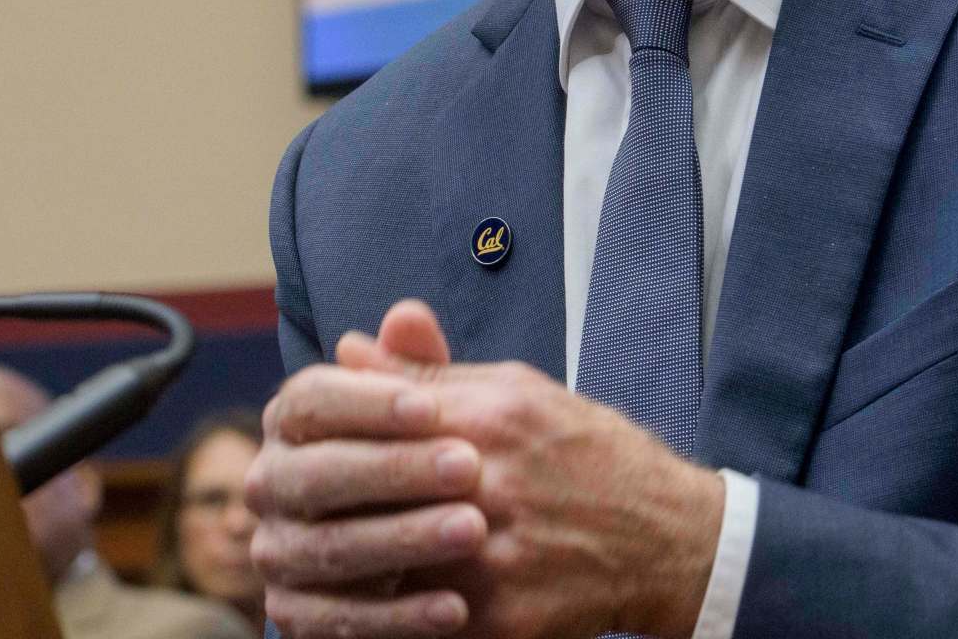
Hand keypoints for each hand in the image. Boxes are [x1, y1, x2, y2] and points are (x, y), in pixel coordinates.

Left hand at [251, 301, 724, 638]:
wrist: (668, 539)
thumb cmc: (587, 454)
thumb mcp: (517, 390)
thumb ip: (428, 375)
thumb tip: (348, 346)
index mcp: (489, 416)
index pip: (374, 417)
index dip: (327, 433)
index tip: (301, 445)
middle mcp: (490, 483)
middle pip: (368, 493)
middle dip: (327, 501)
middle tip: (289, 509)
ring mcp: (495, 556)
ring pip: (383, 561)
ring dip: (343, 562)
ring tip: (311, 559)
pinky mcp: (503, 618)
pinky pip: (417, 622)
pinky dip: (383, 615)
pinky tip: (360, 604)